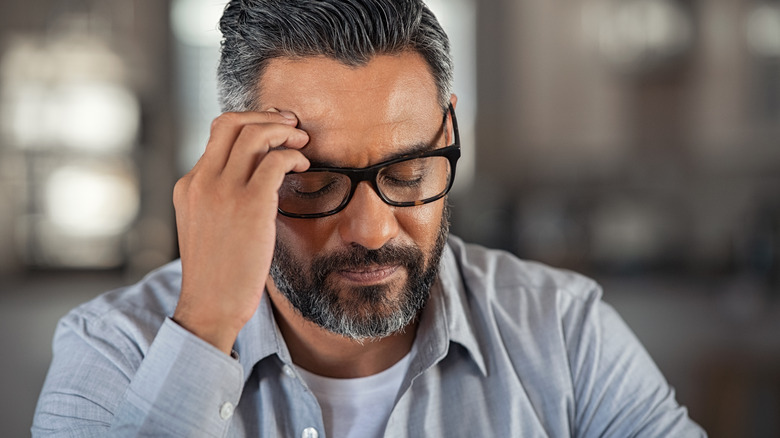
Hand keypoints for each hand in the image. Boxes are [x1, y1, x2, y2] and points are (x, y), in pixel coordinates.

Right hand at [171, 110, 309, 353]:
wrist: (211, 307)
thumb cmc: (218, 273)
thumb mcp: (207, 226)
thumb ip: (220, 199)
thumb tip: (256, 177)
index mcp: (189, 185)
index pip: (217, 133)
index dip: (250, 122)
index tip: (274, 128)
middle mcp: (201, 181)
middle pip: (232, 122)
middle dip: (267, 117)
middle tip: (292, 127)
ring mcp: (222, 191)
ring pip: (254, 134)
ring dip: (284, 132)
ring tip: (302, 143)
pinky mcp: (249, 205)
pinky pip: (276, 161)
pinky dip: (294, 155)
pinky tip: (304, 167)